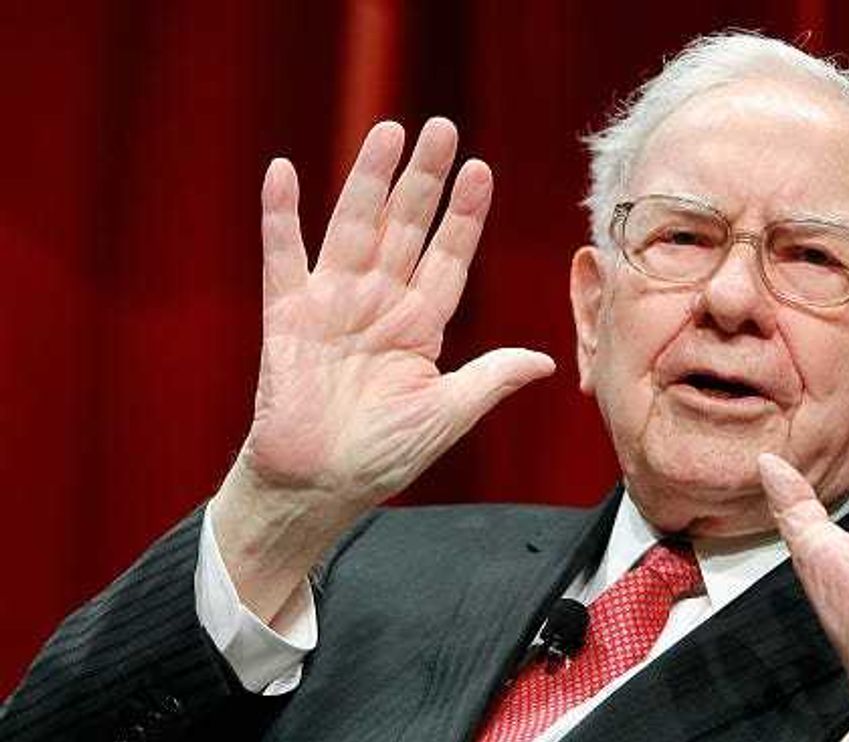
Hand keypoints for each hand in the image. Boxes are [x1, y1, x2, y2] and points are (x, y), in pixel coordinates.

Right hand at [212, 120, 554, 620]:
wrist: (319, 485)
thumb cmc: (383, 455)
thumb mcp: (448, 415)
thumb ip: (490, 379)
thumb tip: (546, 362)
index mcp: (420, 324)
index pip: (449, 256)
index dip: (464, 216)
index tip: (482, 172)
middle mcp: (379, 303)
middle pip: (406, 227)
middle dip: (425, 179)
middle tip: (442, 129)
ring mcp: (333, 304)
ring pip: (354, 227)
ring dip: (370, 179)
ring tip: (388, 132)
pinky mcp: (287, 317)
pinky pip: (283, 258)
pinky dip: (282, 217)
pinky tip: (285, 172)